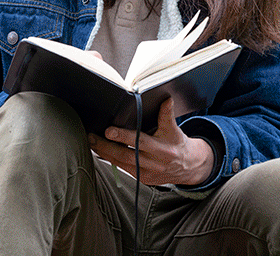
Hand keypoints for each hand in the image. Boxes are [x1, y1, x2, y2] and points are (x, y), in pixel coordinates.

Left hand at [88, 97, 214, 186]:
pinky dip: (110, 159)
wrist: (188, 166)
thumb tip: (165, 99)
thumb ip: (167, 116)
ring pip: (122, 163)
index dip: (125, 136)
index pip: (141, 141)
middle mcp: (155, 162)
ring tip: (91, 141)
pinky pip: (123, 169)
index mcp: (164, 148)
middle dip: (107, 145)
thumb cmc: (177, 143)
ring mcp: (147, 173)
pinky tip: (100, 151)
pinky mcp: (142, 179)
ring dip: (104, 152)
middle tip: (92, 136)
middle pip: (127, 154)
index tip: (109, 129)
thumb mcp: (174, 129)